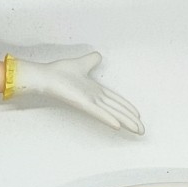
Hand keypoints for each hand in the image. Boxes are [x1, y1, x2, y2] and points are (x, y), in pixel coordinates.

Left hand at [10, 52, 143, 134]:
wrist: (45, 77)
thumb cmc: (59, 73)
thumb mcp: (80, 63)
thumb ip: (90, 60)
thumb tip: (98, 55)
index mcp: (95, 91)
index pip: (115, 100)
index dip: (127, 107)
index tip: (138, 115)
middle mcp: (94, 98)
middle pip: (117, 110)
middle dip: (131, 119)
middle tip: (142, 130)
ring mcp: (89, 102)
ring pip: (112, 113)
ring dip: (126, 122)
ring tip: (137, 130)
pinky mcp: (82, 104)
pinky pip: (97, 112)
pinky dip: (108, 118)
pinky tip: (118, 126)